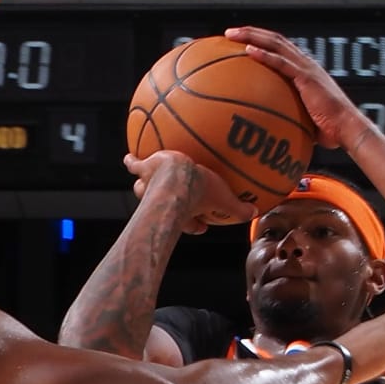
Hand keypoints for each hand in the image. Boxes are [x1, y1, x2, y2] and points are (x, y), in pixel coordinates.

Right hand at [123, 148, 248, 234]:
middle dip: (165, 207)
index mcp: (185, 212)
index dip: (196, 226)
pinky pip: (135, 165)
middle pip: (165, 208)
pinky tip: (128, 157)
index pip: (191, 224)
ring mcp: (150, 186)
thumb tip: (256, 213)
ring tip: (143, 181)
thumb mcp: (224, 198)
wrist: (177, 176)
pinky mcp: (144, 169)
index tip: (201, 226)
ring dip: (144, 187)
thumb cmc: (200, 191)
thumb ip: (239, 208)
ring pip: (143, 189)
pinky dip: (132, 162)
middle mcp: (163, 202)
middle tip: (170, 202)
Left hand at [222, 25, 368, 151]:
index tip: (241, 41)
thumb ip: (289, 114)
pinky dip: (264, 55)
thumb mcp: (304, 118)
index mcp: (305, 70)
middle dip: (251, 32)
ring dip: (252, 36)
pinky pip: (281, 63)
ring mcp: (306, 68)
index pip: (280, 49)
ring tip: (232, 35)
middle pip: (274, 40)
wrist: (347, 128)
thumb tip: (273, 128)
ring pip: (275, 44)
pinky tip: (248, 51)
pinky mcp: (306, 78)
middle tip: (230, 33)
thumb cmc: (329, 129)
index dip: (261, 41)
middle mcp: (305, 63)